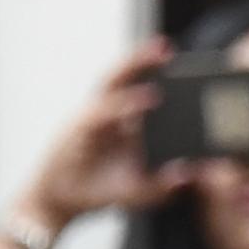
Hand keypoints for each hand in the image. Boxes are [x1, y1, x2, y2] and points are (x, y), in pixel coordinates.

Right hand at [22, 41, 187, 231]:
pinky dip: (124, 104)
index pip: (139, 89)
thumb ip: (162, 185)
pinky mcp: (79, 131)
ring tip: (157, 55)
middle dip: (143, 59)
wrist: (59, 203)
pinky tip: (146, 98)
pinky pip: (103, 112)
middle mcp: (107, 115)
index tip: (178, 58)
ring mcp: (92, 119)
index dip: (155, 73)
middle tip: (166, 45)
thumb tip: (190, 176)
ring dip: (132, 67)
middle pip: (124, 78)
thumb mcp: (137, 191)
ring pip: (111, 85)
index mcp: (122, 124)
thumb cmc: (99, 190)